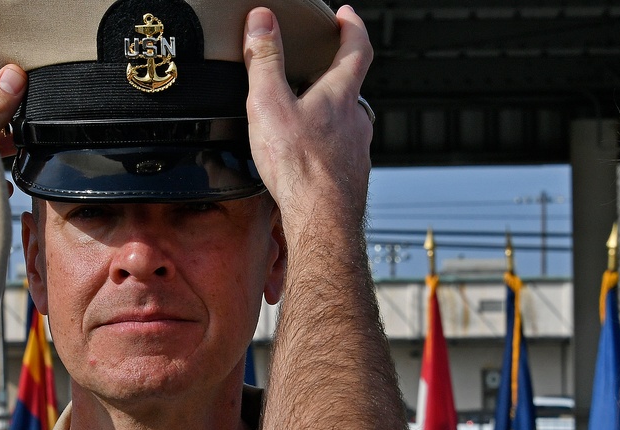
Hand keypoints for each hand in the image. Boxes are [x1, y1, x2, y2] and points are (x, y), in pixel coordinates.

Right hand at [242, 5, 372, 230]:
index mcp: (340, 95)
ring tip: (305, 122)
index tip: (345, 16)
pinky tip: (308, 161)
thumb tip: (262, 20)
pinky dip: (327, 151)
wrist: (321, 219)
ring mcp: (358, 151)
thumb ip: (265, 60)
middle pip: (351, 89)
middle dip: (334, 78)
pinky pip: (342, 155)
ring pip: (348, 125)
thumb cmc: (298, 166)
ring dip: (330, 118)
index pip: (356, 48)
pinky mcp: (352, 178)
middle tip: (315, 74)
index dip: (352, 27)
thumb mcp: (269, 103)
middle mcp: (356, 121)